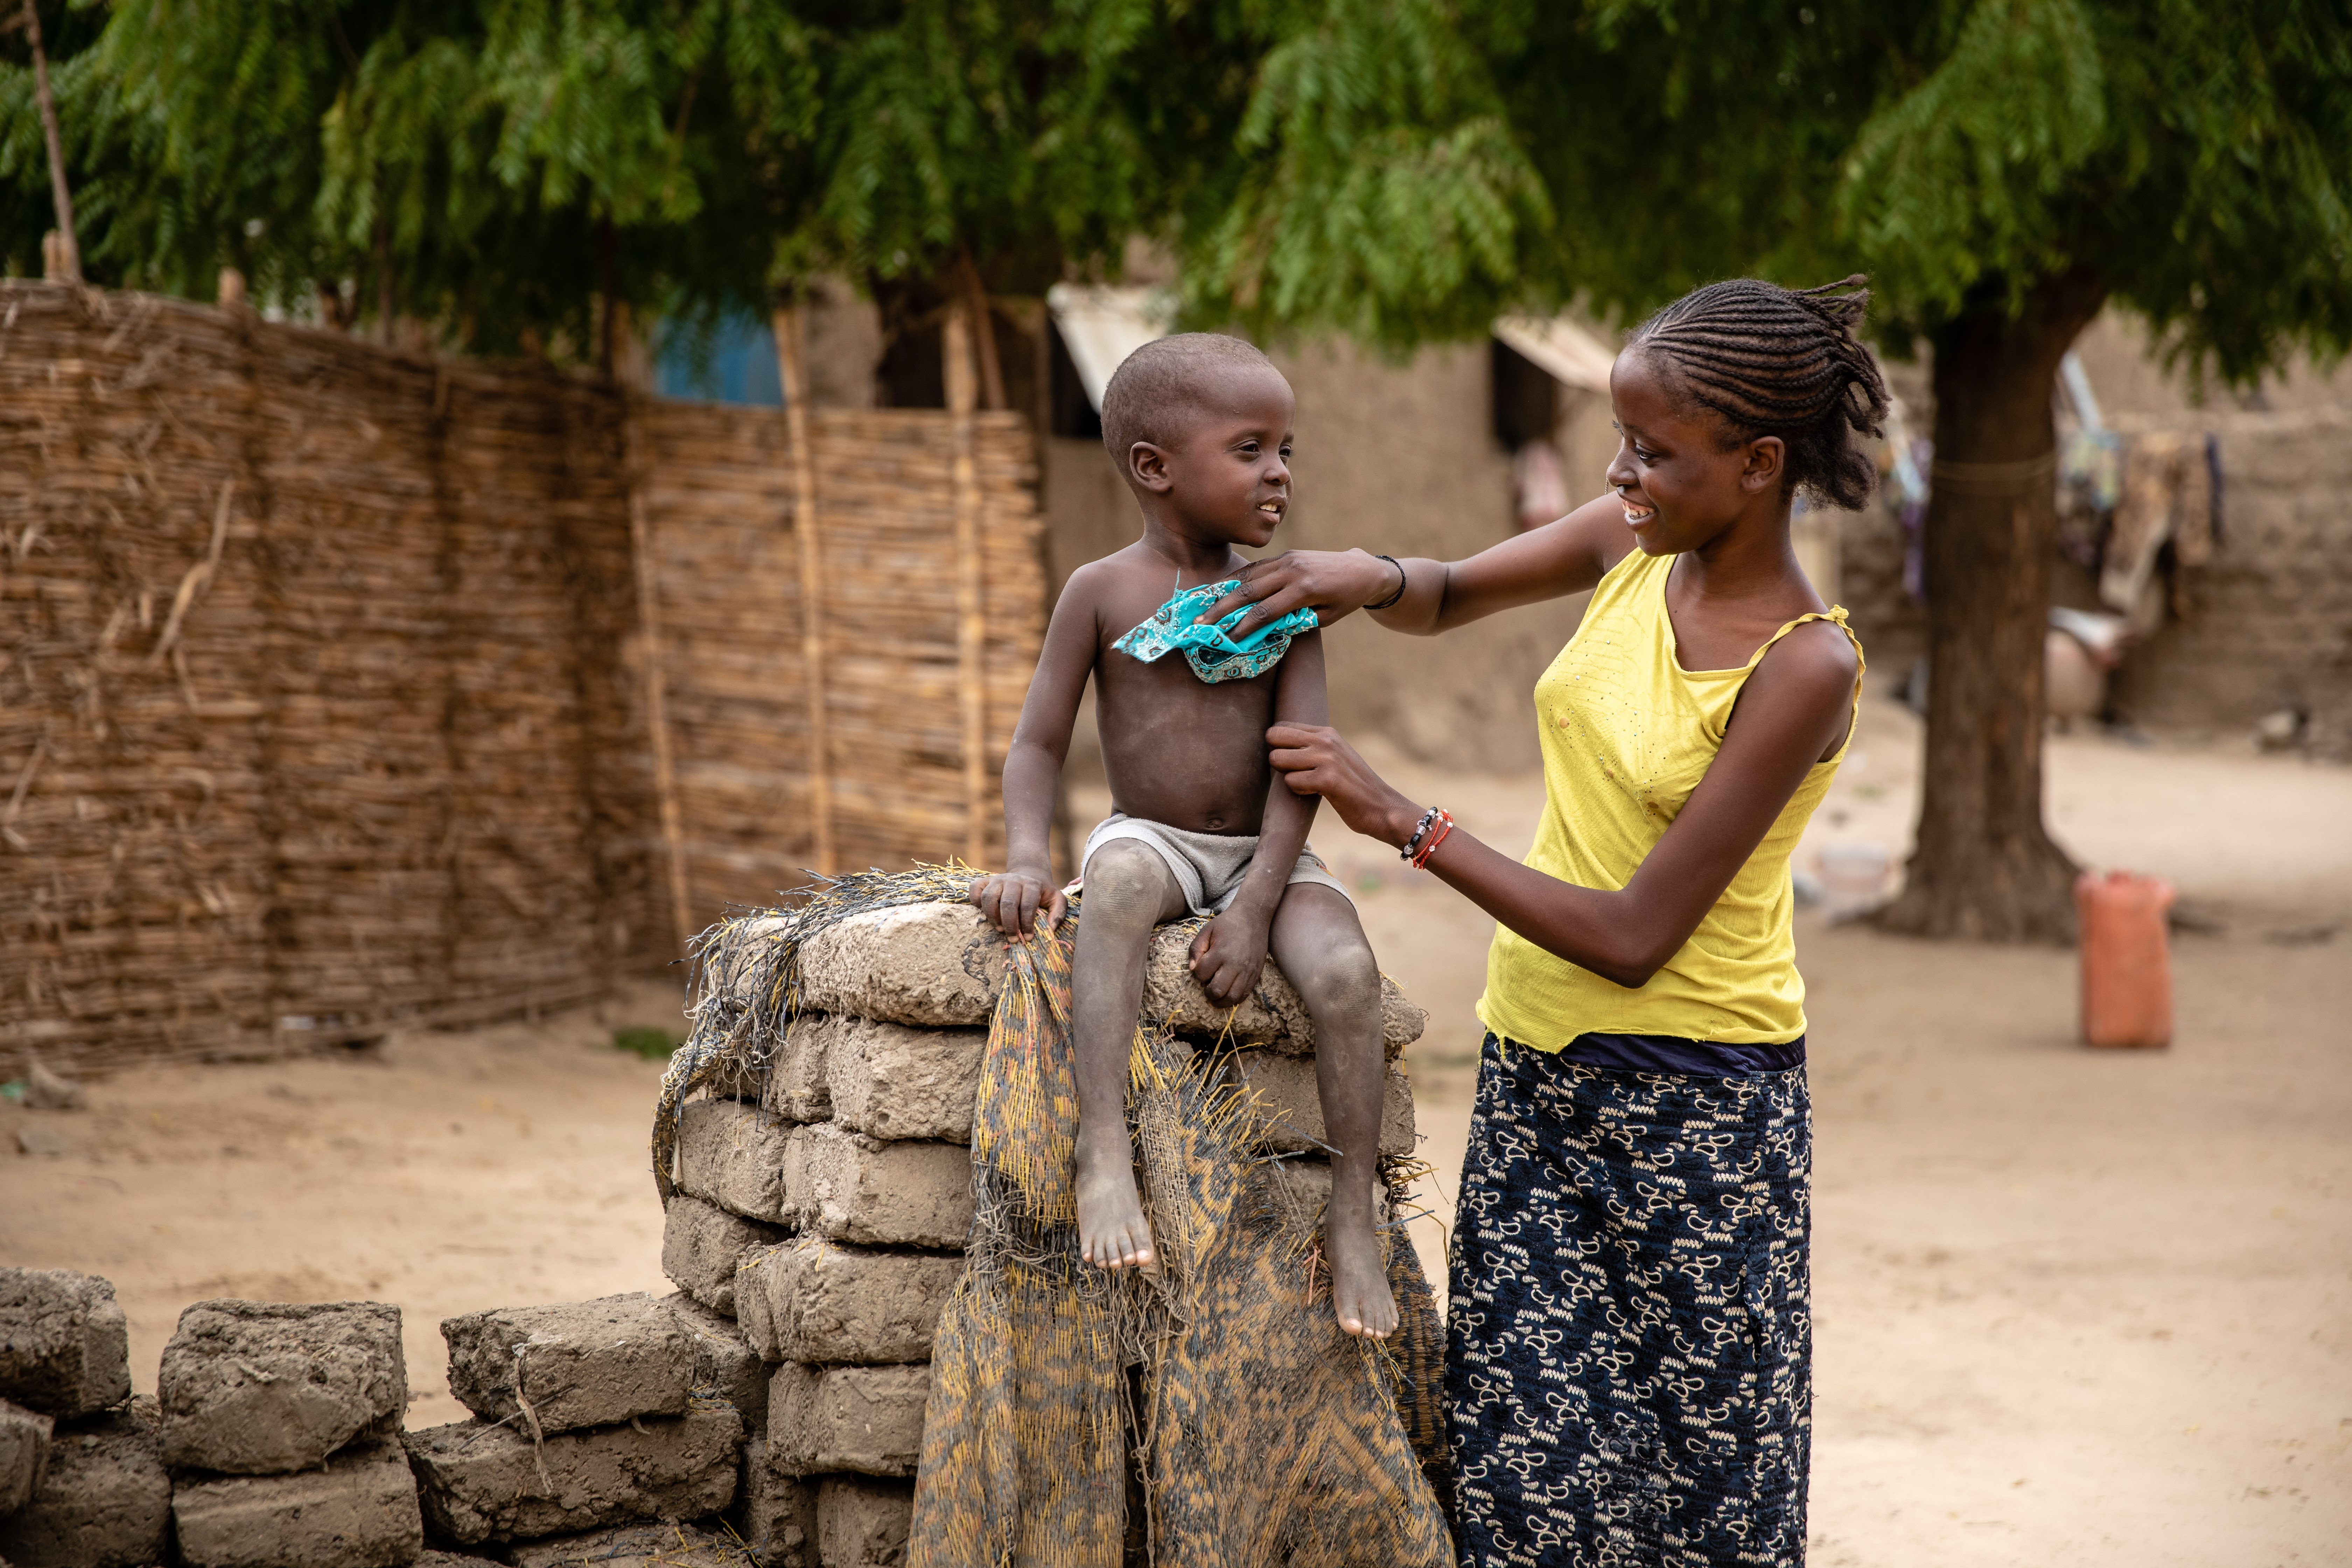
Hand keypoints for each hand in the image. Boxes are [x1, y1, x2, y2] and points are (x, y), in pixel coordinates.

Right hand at [968, 866, 1066, 935]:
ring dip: (992, 916)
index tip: (1028, 938)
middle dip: (1009, 924)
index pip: (1027, 905)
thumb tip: (1051, 928)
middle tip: (1012, 938)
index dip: (1027, 924)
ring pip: (989, 897)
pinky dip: (975, 901)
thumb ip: (1058, 913)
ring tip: (999, 929)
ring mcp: (997, 879)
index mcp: (1031, 885)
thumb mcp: (1056, 899)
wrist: (1028, 874)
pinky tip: (983, 912)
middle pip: (1007, 903)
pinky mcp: (985, 881)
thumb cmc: (1042, 892)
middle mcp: (1013, 880)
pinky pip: (975, 889)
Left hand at [1188, 907, 1270, 1006]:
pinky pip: (1244, 995)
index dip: (1198, 974)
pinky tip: (1228, 994)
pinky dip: (1234, 999)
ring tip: (1216, 997)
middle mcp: (1235, 964)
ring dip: (1221, 1001)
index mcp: (1220, 952)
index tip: (1202, 968)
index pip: (1202, 974)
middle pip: (1217, 990)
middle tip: (1207, 987)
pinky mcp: (1256, 975)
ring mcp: (1247, 971)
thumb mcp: (1206, 931)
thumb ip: (1195, 949)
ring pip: (1232, 998)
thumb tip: (1192, 969)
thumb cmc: (1227, 924)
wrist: (1253, 917)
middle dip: (1208, 992)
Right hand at [1194, 549, 1397, 639]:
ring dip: (1223, 593)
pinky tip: (1219, 589)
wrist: (1362, 569)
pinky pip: (1256, 567)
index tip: (1226, 640)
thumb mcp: (1325, 618)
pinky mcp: (1285, 554)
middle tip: (1200, 624)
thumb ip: (1296, 622)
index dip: (1243, 627)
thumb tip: (1264, 630)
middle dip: (1222, 609)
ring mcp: (1287, 559)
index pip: (1265, 611)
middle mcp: (1292, 570)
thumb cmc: (1346, 599)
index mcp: (1304, 589)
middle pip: (1249, 592)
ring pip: (1248, 576)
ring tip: (1202, 608)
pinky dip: (1236, 579)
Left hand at [1266, 723, 1421, 844]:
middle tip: (1298, 773)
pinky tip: (1318, 793)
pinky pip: (1291, 782)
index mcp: (1327, 732)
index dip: (1278, 744)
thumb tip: (1275, 741)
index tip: (1292, 760)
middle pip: (1274, 737)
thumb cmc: (1353, 786)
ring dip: (1289, 777)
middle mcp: (1326, 740)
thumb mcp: (1335, 756)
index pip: (1281, 726)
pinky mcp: (1327, 779)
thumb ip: (1312, 746)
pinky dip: (1300, 791)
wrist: (1383, 807)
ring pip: (1278, 760)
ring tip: (1310, 784)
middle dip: (1278, 759)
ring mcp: (1327, 758)